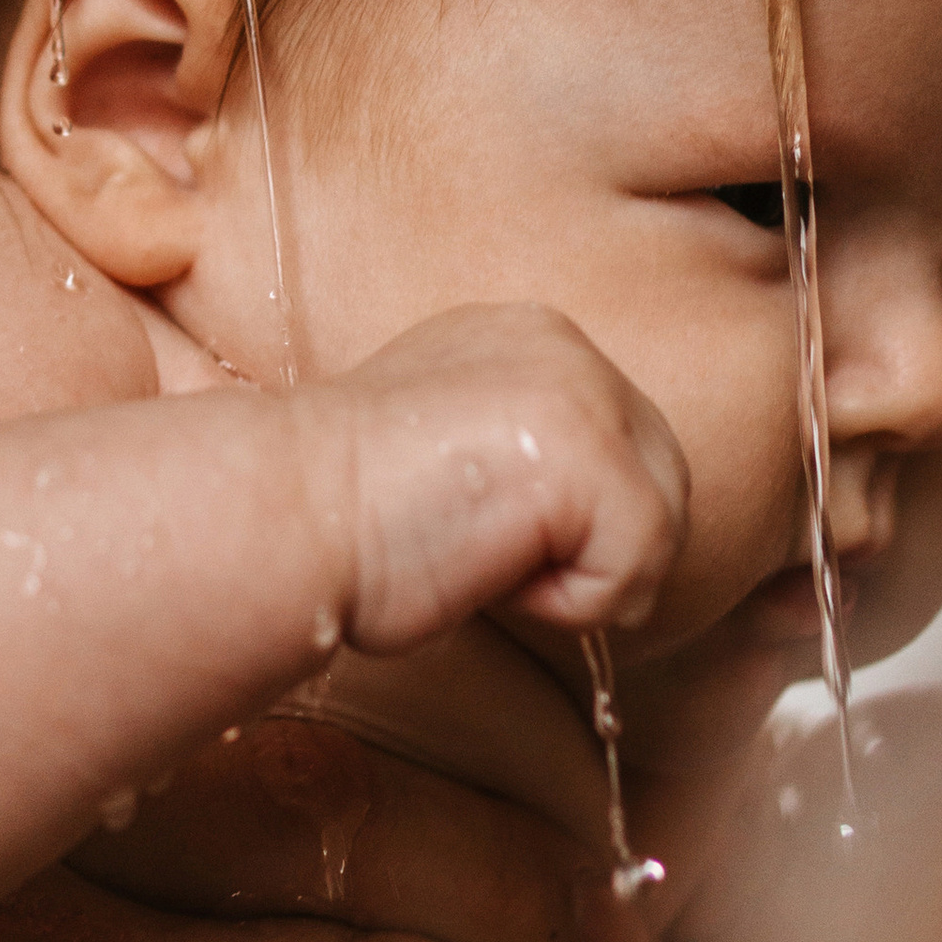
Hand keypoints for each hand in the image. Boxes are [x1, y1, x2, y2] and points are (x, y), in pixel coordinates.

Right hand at [302, 305, 690, 646]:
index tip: (474, 530)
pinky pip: (635, 570)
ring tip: (480, 556)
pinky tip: (486, 567)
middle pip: (662, 482)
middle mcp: (565, 344)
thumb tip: (587, 523)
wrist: (279, 515)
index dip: (573, 521)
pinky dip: (569, 604)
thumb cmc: (338, 514)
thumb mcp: (449, 455)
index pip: (621, 445)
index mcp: (528, 337)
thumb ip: (521, 458)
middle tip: (483, 555)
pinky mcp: (587, 453)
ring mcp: (582, 390)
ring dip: (579, 579)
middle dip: (595, 549)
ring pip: (660, 529)